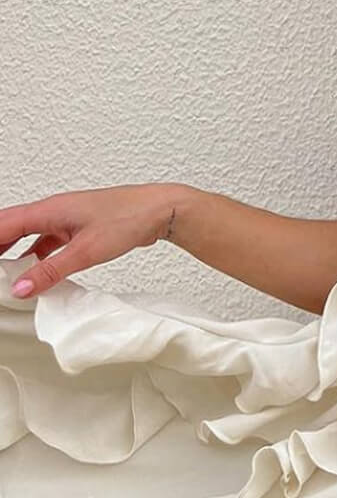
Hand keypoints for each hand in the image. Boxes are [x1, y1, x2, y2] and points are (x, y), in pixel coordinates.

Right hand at [0, 183, 178, 297]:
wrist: (158, 211)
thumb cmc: (127, 218)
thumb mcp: (86, 251)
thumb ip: (52, 270)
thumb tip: (22, 287)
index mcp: (48, 210)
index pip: (3, 225)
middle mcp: (52, 211)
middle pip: (9, 227)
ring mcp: (64, 218)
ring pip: (27, 234)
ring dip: (12, 251)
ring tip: (4, 273)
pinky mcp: (77, 228)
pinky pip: (46, 241)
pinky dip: (36, 255)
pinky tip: (34, 269)